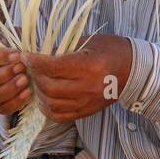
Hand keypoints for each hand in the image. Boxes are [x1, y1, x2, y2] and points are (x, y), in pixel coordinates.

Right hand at [0, 40, 31, 118]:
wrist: (31, 67)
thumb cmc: (23, 51)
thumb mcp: (22, 41)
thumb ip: (20, 42)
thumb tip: (23, 52)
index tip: (17, 55)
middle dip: (3, 74)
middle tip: (21, 68)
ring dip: (8, 89)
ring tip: (26, 80)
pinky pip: (1, 108)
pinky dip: (15, 102)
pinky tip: (28, 92)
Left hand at [16, 34, 132, 123]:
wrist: (132, 69)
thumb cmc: (110, 50)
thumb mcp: (87, 42)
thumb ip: (61, 48)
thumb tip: (36, 51)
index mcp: (90, 66)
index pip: (54, 67)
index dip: (36, 62)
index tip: (27, 56)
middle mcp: (89, 87)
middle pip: (50, 87)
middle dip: (35, 76)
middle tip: (31, 68)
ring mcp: (88, 102)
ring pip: (52, 104)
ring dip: (39, 93)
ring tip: (38, 81)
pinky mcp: (87, 112)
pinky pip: (60, 116)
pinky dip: (48, 108)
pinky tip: (45, 97)